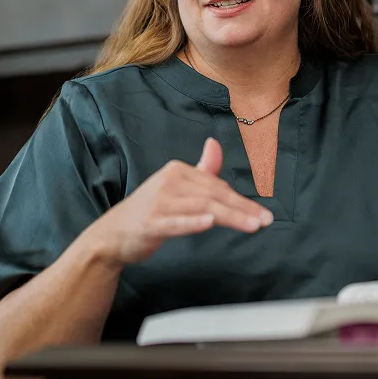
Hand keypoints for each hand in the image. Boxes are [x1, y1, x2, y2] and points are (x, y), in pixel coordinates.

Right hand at [87, 137, 273, 265]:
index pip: (216, 185)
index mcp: (177, 170)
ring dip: (229, 216)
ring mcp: (160, 202)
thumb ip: (200, 170)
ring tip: (252, 225)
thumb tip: (215, 144)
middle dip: (242, 208)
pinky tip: (208, 223)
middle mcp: (169, 182)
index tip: (261, 213)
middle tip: (265, 220)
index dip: (241, 200)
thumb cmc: (150, 211)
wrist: (113, 234)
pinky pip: (176, 222)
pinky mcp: (152, 223)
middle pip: (213, 195)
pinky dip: (192, 222)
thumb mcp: (176, 186)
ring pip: (202, 208)